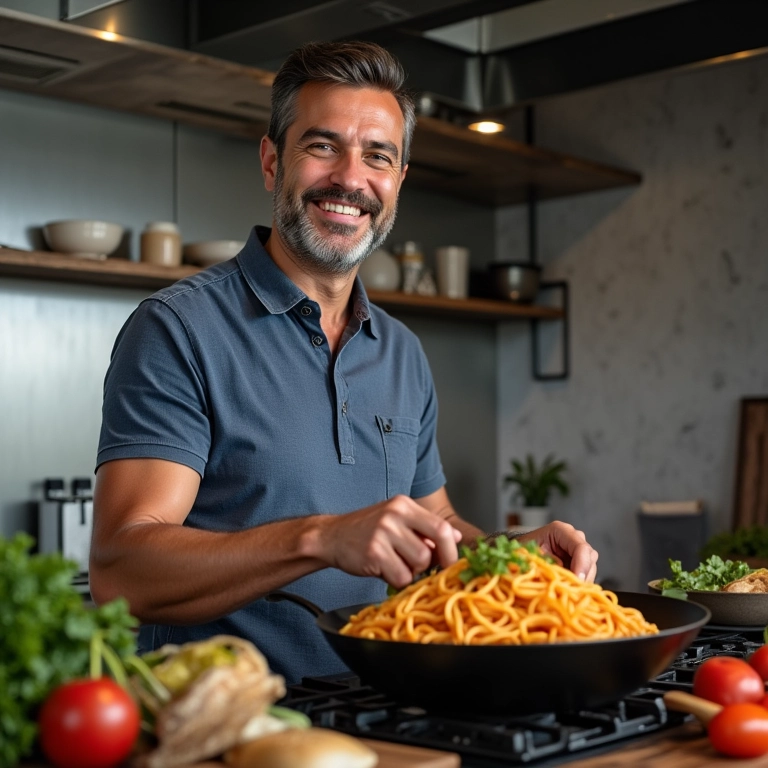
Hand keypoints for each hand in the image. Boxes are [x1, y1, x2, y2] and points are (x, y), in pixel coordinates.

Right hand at [317, 495, 461, 588]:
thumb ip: (425, 527)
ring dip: (410, 572)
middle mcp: (395, 515)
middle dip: (432, 564)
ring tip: (395, 563)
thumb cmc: (367, 531)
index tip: (452, 563)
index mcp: (404, 505)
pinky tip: (383, 569)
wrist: (331, 536)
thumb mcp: (397, 520)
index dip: (451, 550)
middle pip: (432, 549)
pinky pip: (400, 577)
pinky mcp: (374, 553)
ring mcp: (383, 533)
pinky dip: (396, 580)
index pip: (442, 527)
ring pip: (418, 565)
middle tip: (424, 569)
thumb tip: (456, 536)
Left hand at [516, 521, 597, 581]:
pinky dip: (580, 582)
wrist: (525, 549)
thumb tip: (561, 570)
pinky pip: (587, 573)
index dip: (582, 565)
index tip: (578, 580)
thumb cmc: (526, 549)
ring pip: (591, 566)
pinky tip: (570, 588)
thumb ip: (546, 559)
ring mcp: (578, 549)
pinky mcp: (580, 560)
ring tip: (569, 590)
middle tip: (573, 589)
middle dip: (583, 575)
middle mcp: (574, 537)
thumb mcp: (531, 553)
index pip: (580, 547)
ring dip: (583, 580)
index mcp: (561, 531)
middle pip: (589, 557)